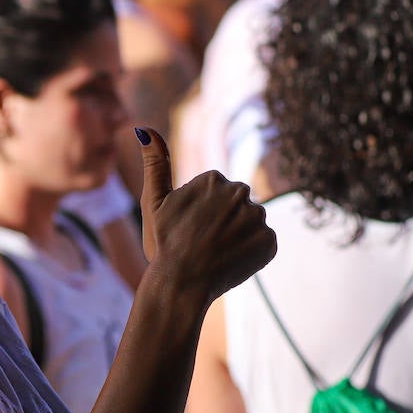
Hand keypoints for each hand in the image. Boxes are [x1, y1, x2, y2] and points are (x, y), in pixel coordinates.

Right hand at [137, 127, 276, 305]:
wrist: (181, 283)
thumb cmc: (163, 242)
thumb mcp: (153, 201)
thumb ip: (155, 163)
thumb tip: (143, 128)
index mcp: (214, 179)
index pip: (214, 192)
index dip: (199, 212)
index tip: (187, 227)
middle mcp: (241, 192)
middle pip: (234, 206)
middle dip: (221, 221)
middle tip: (201, 242)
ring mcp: (257, 218)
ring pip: (248, 223)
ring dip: (236, 236)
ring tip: (215, 253)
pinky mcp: (269, 242)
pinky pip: (261, 244)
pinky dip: (249, 253)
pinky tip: (230, 262)